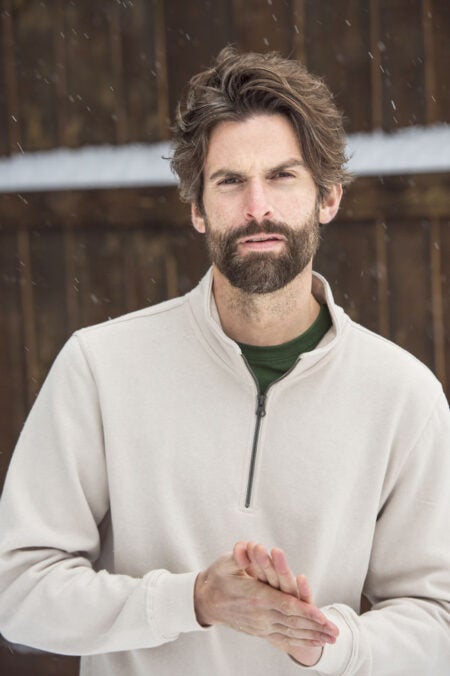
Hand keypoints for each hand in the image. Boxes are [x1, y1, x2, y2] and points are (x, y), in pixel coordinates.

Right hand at [194, 550, 335, 659]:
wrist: (205, 601)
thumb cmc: (217, 579)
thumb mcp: (227, 563)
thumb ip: (240, 555)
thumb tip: (246, 545)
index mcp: (254, 596)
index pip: (285, 605)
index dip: (304, 611)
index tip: (321, 616)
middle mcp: (259, 614)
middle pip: (292, 621)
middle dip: (315, 627)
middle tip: (334, 631)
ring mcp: (259, 625)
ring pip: (290, 632)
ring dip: (311, 635)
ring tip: (330, 639)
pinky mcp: (258, 631)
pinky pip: (281, 638)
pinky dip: (298, 641)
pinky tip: (311, 643)